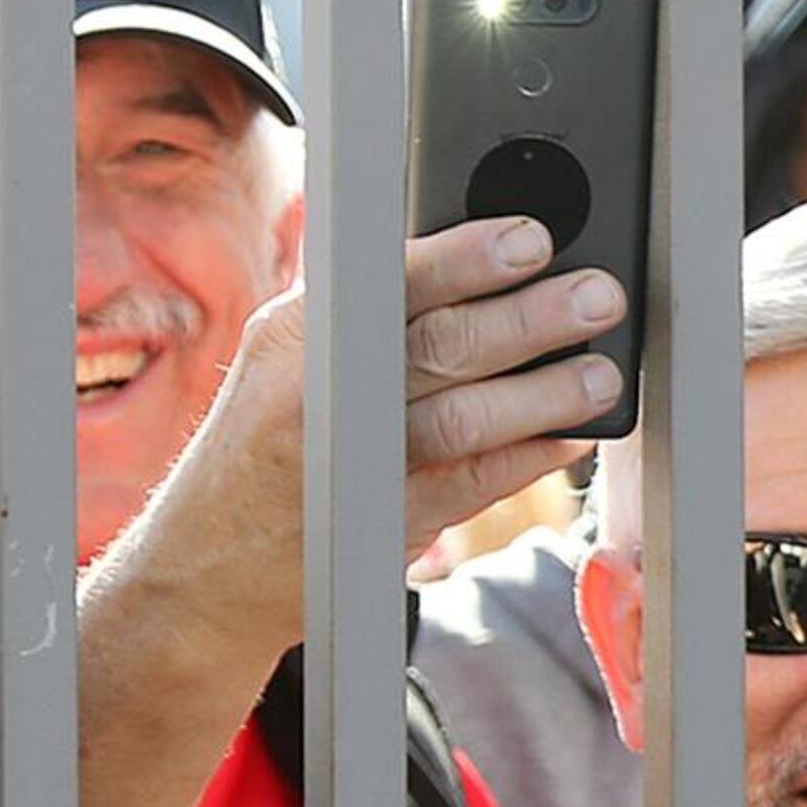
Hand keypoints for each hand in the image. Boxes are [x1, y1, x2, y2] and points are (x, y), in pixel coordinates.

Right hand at [181, 215, 624, 640]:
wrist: (206, 567)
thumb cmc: (263, 444)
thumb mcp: (285, 359)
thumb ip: (363, 312)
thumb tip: (473, 263)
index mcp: (296, 335)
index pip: (389, 279)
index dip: (468, 257)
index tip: (531, 239)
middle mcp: (320, 395)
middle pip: (439, 344)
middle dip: (530, 318)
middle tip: (596, 298)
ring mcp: (352, 465)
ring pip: (463, 418)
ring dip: (544, 394)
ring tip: (600, 374)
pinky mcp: (384, 525)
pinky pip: (472, 484)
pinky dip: (529, 458)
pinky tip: (569, 438)